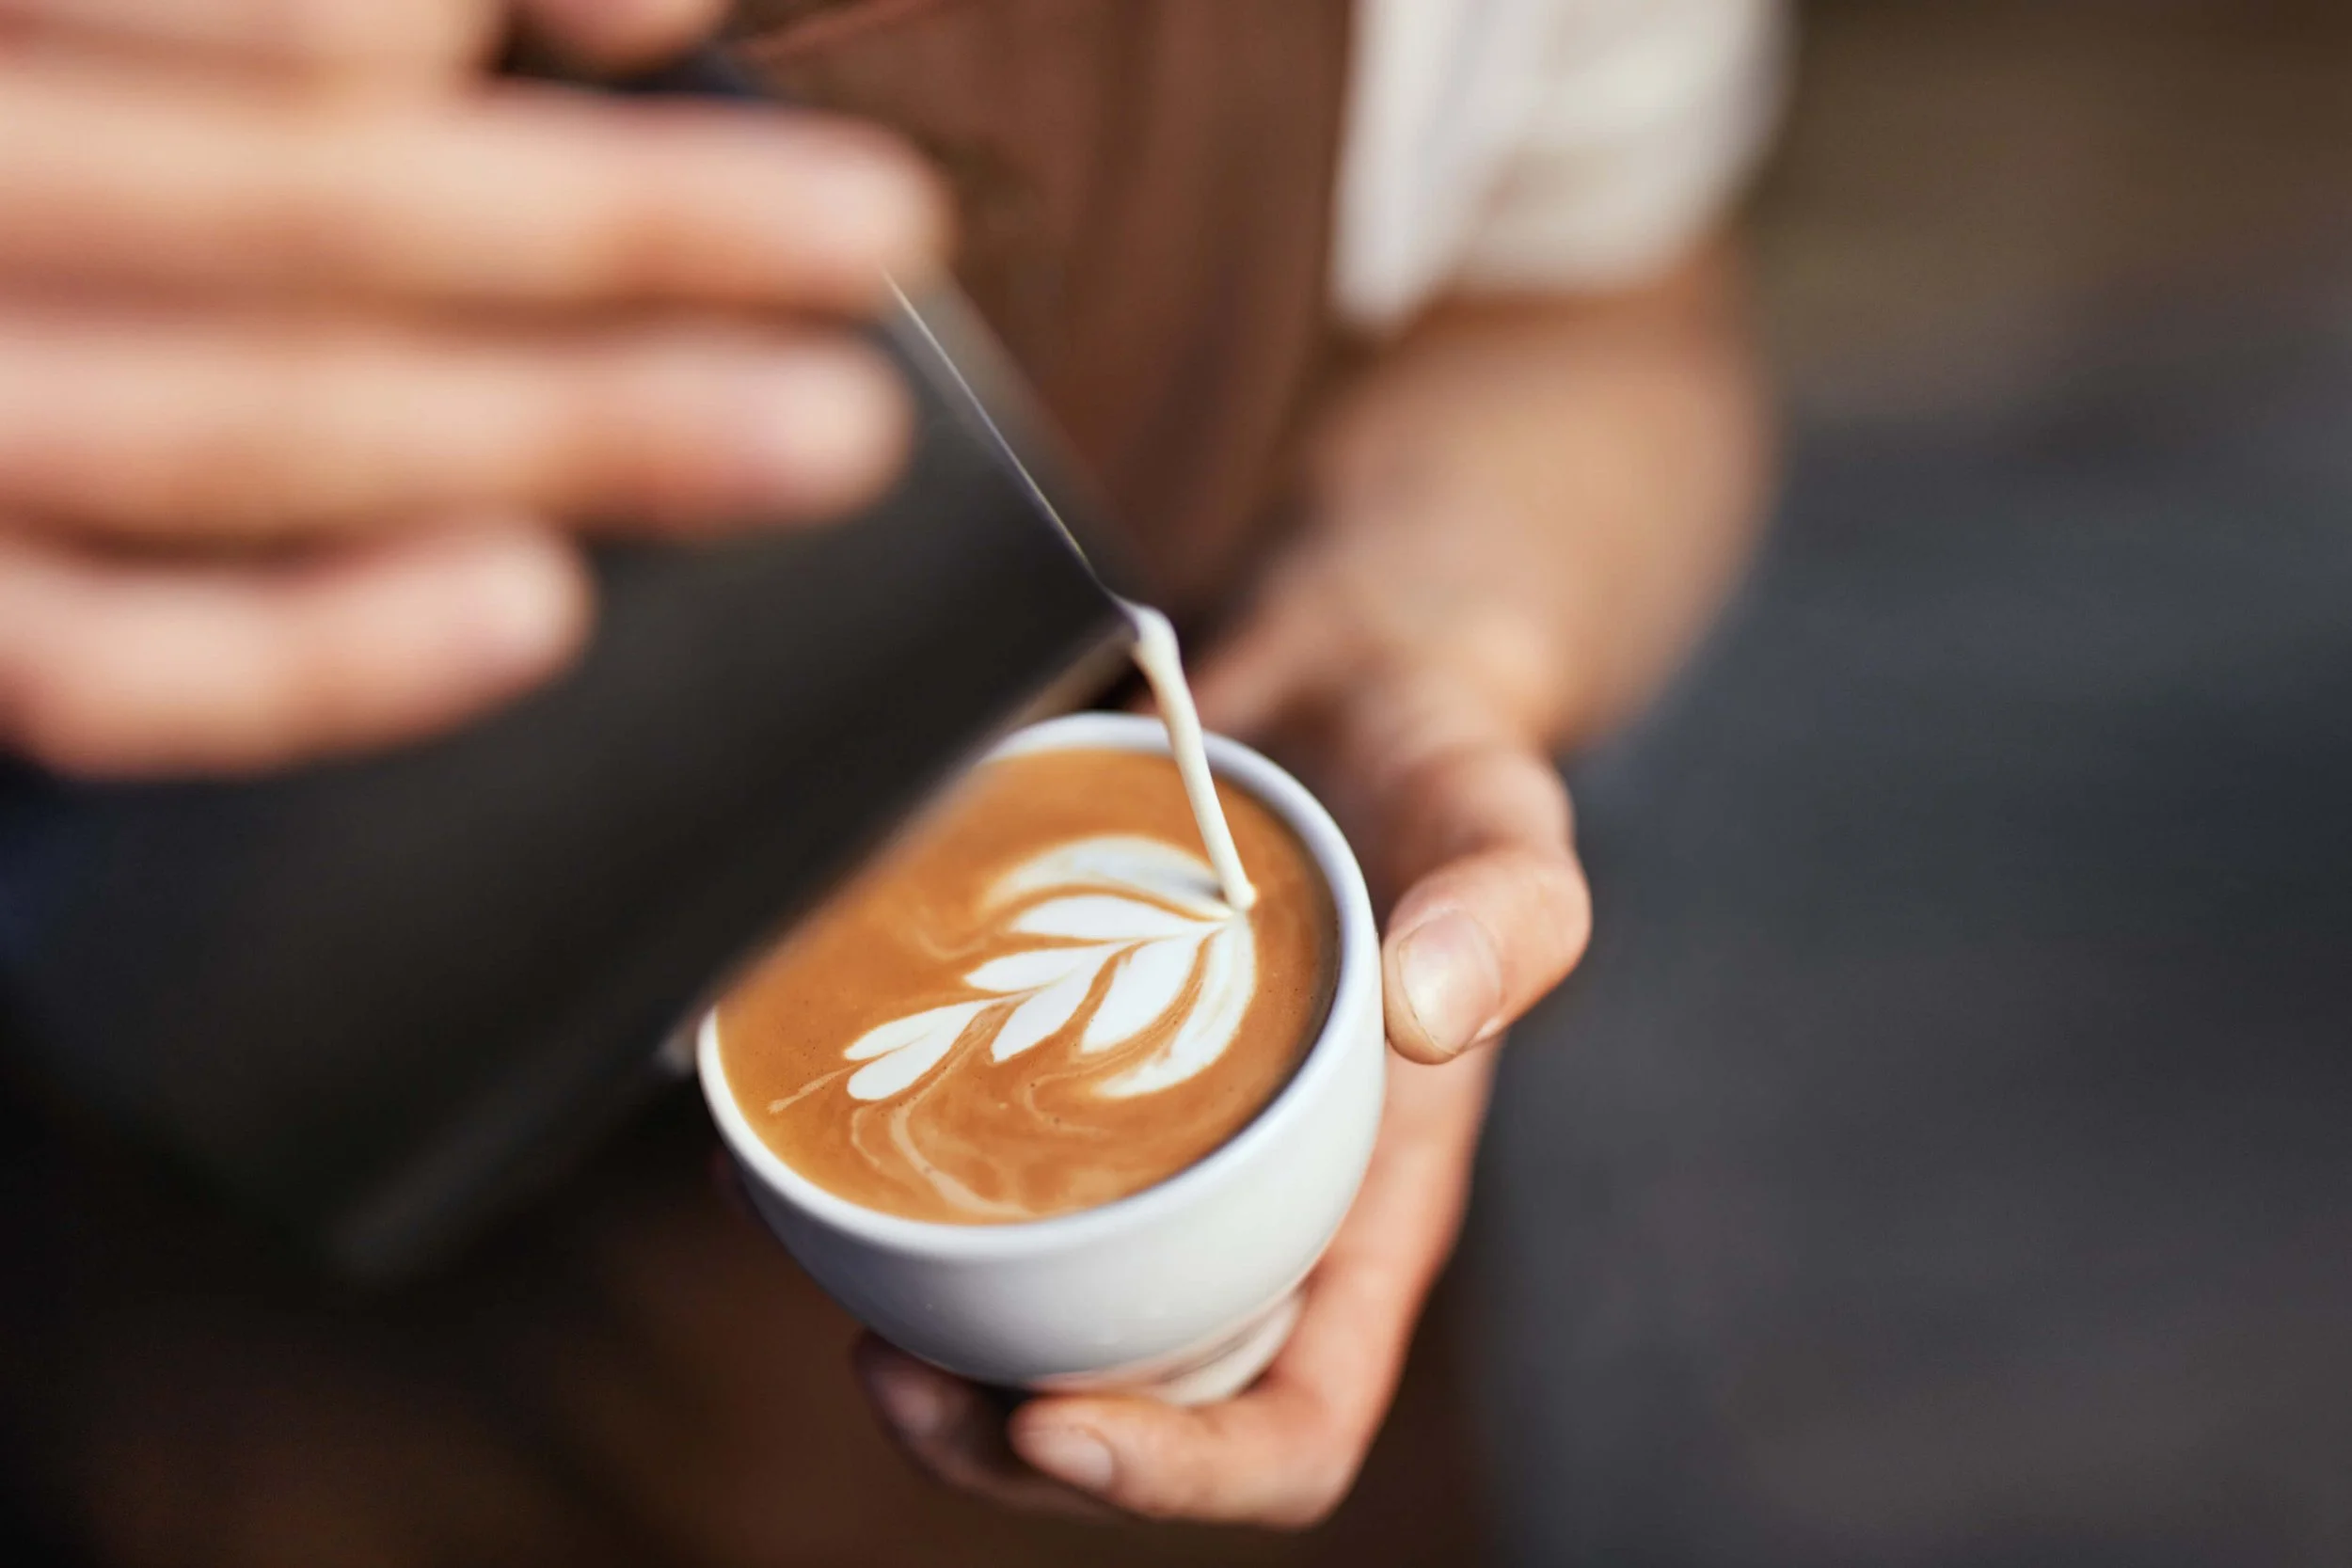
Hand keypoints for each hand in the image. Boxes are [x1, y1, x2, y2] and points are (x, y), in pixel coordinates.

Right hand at [0, 0, 946, 774]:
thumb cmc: (8, 110)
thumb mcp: (67, 19)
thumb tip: (621, 2)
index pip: (292, 16)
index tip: (686, 10)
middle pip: (303, 196)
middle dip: (624, 224)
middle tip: (878, 233)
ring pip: (241, 424)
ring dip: (562, 434)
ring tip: (817, 437)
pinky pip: (94, 666)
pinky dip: (312, 656)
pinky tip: (529, 615)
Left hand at [852, 522, 1593, 1525]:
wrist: (1340, 673)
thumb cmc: (1435, 764)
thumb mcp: (1497, 815)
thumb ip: (1506, 907)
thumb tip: (1431, 1015)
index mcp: (1362, 1214)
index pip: (1294, 1428)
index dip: (1180, 1473)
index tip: (1055, 1421)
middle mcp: (1243, 1212)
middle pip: (1127, 1410)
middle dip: (998, 1438)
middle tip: (887, 1365)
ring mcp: (1143, 1153)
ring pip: (1024, 1317)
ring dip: (919, 1337)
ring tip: (822, 1272)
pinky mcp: (1056, 1071)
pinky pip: (961, 1174)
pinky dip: (870, 1186)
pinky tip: (789, 1136)